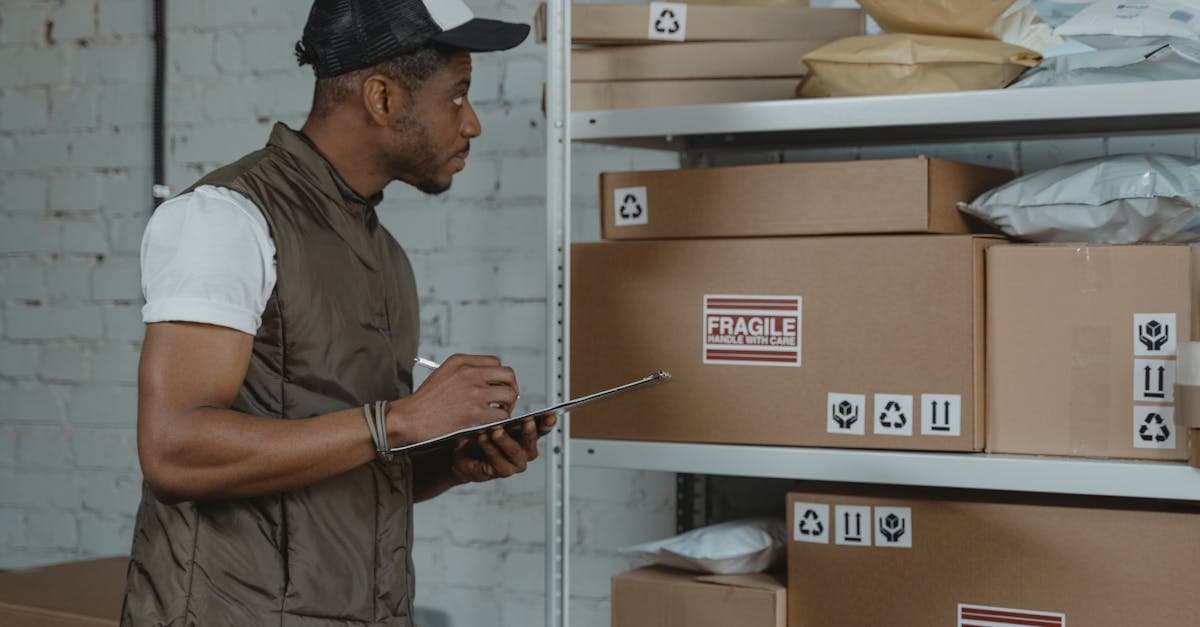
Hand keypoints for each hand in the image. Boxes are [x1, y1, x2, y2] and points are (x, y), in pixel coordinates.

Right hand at [387, 354, 518, 444]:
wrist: (410, 418)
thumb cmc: (425, 401)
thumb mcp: (443, 373)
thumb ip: (465, 371)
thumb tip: (489, 377)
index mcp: (461, 361)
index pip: (496, 362)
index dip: (500, 376)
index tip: (497, 387)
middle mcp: (469, 373)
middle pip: (508, 375)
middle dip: (511, 388)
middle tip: (505, 400)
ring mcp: (473, 393)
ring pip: (509, 394)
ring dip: (508, 405)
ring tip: (500, 412)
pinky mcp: (475, 413)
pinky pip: (501, 415)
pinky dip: (500, 420)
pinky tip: (492, 423)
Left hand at [449, 414, 557, 483]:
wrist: (464, 455)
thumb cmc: (483, 437)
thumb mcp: (495, 422)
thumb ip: (505, 418)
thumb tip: (507, 410)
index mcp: (528, 436)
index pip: (542, 429)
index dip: (547, 423)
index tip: (550, 415)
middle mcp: (525, 452)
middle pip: (531, 442)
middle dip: (528, 431)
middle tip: (526, 421)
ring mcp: (515, 464)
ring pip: (514, 451)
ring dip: (504, 439)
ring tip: (495, 430)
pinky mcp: (501, 472)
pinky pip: (497, 461)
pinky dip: (489, 448)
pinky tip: (483, 438)